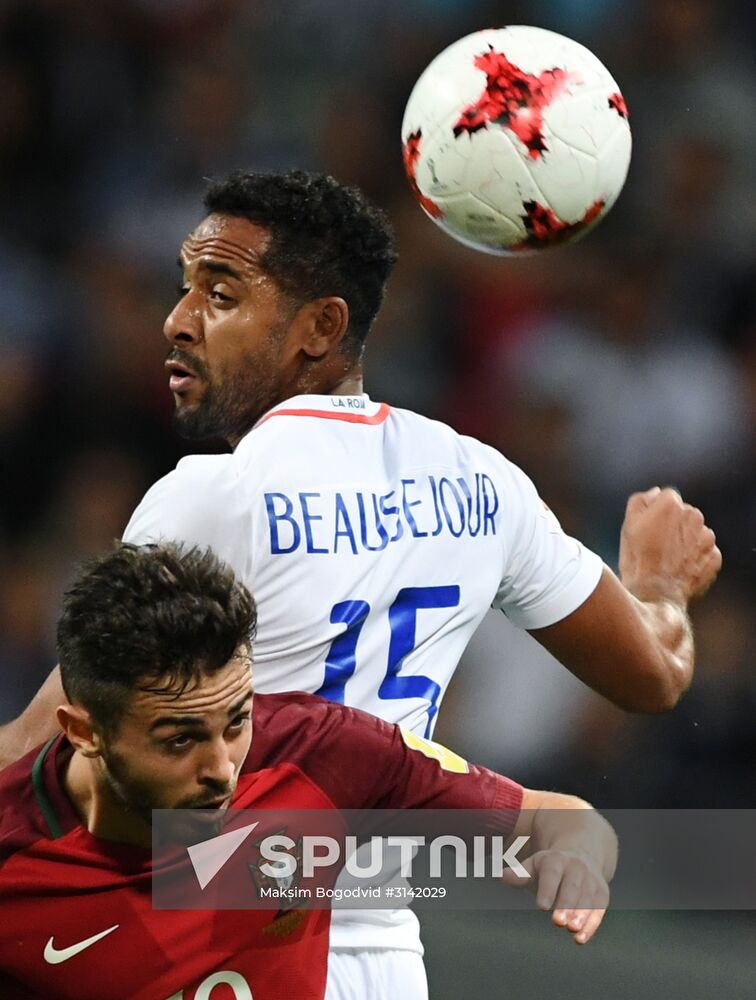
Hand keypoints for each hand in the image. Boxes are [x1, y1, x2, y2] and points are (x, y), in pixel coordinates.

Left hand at [502, 848, 608, 943]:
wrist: (581, 854)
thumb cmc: (550, 867)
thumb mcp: (534, 865)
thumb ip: (520, 874)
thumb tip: (503, 876)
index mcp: (556, 860)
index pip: (552, 874)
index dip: (547, 889)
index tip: (542, 907)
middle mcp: (576, 867)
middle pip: (572, 886)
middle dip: (566, 904)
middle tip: (558, 922)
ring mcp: (591, 880)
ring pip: (588, 898)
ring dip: (581, 916)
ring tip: (572, 930)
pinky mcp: (601, 893)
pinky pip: (598, 910)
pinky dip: (591, 925)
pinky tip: (581, 939)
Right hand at [619, 487, 721, 605]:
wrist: (654, 593)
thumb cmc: (637, 558)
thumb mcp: (628, 524)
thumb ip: (640, 500)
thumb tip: (654, 493)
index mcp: (672, 505)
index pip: (666, 497)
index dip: (655, 512)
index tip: (648, 527)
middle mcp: (694, 516)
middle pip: (683, 514)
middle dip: (673, 525)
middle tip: (657, 545)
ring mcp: (706, 538)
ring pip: (695, 533)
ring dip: (685, 541)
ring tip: (668, 559)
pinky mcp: (714, 557)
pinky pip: (704, 552)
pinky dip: (694, 558)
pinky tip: (679, 568)